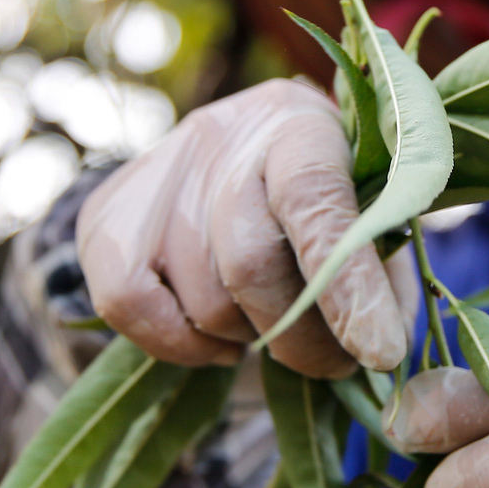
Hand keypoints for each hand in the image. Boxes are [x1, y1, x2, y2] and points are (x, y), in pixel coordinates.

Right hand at [76, 80, 417, 376]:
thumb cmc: (322, 192)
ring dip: (251, 338)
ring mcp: (156, 176)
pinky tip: (222, 340)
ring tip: (275, 325)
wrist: (232, 150)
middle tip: (336, 363)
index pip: (314, 197)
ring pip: (204, 299)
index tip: (380, 351)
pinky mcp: (105, 218)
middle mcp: (221, 138)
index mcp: (298, 124)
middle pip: (250, 261)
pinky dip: (184, 345)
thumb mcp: (368, 208)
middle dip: (302, 337)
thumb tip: (381, 352)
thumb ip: (383, 272)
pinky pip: (131, 308)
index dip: (348, 282)